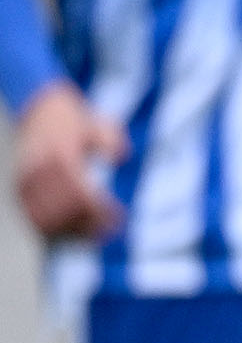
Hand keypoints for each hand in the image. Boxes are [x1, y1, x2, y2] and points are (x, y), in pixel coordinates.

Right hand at [13, 83, 123, 241]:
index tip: (119, 217)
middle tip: (111, 228)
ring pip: (46, 218)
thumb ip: (111, 140)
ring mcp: (26, 181)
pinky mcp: (20, 189)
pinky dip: (54, 230)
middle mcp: (38, 170)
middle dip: (87, 224)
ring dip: (71, 231)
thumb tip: (119, 158)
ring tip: (96, 234)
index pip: (78, 192)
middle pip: (62, 210)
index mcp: (59, 154)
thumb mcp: (98, 124)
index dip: (98, 210)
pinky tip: (75, 234)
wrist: (38, 109)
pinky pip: (34, 217)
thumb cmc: (75, 120)